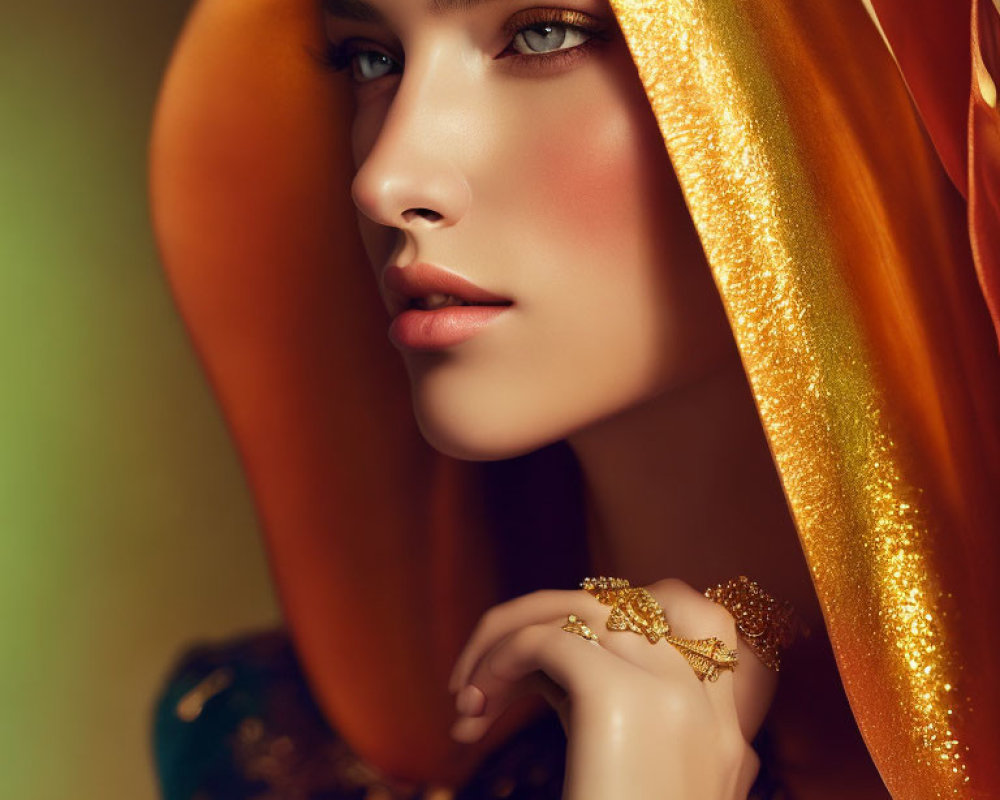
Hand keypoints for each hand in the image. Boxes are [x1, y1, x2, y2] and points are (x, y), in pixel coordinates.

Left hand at [448, 579, 776, 799]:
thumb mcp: (628, 787)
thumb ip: (608, 734)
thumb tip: (542, 672)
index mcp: (722, 739)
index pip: (700, 621)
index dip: (620, 618)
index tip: (554, 660)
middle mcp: (706, 706)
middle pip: (630, 602)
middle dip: (550, 619)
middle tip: (494, 672)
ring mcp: (671, 696)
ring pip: (583, 607)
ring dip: (512, 633)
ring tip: (469, 689)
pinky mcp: (620, 697)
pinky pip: (547, 638)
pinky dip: (498, 660)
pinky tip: (471, 710)